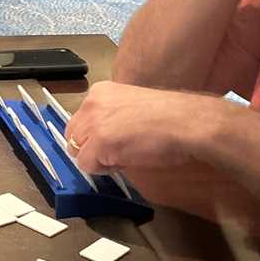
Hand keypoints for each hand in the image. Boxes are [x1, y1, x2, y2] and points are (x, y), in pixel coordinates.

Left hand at [66, 80, 227, 173]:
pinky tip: (125, 161)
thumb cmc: (170, 116)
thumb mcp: (132, 106)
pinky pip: (87, 165)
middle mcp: (91, 103)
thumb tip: (101, 137)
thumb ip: (112, 116)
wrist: (186, 122)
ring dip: (97, 159)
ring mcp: (93, 123)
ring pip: (77, 151)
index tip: (114, 140)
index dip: (94, 135)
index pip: (80, 119)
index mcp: (100, 91)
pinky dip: (103, 169)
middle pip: (73, 135)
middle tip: (117, 152)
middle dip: (90, 147)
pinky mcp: (99, 142)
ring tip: (124, 155)